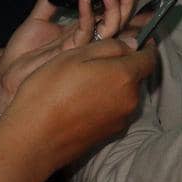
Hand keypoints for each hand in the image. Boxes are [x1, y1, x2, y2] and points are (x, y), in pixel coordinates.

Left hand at [0, 0, 137, 113]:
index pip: (108, 16)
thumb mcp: (36, 18)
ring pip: (109, 29)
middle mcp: (86, 40)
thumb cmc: (22, 52)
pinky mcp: (72, 52)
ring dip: (112, 9)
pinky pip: (85, 32)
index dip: (120, 3)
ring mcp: (81, 47)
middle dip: (126, 6)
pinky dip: (87, 15)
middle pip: (116, 23)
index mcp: (81, 31)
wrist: (7, 74)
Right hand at [0, 39, 156, 172]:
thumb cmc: (49, 92)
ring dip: (113, 86)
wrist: (32, 141)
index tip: (138, 40)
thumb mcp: (74, 56)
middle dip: (123, 66)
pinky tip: (81, 103)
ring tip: (83, 83)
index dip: (145, 47)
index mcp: (125, 76)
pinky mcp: (109, 134)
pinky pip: (114, 110)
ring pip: (124, 94)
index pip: (149, 58)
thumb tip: (132, 45)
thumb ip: (109, 47)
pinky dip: (105, 103)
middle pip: (136, 77)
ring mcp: (121, 120)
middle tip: (95, 62)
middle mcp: (130, 100)